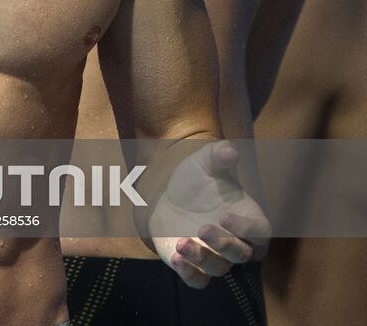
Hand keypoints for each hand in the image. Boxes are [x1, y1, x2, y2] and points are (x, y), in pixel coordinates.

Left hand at [150, 140, 269, 288]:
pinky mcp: (196, 267)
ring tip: (182, 242)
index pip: (260, 232)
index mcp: (247, 219)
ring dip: (201, 258)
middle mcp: (236, 242)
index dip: (247, 228)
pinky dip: (189, 274)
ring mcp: (216, 257)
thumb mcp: (205, 163)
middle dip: (224, 244)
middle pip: (241, 255)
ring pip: (218, 268)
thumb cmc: (197, 181)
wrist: (171, 199)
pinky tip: (176, 259)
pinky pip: (198, 280)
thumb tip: (231, 149)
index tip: (225, 216)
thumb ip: (218, 155)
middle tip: (203, 228)